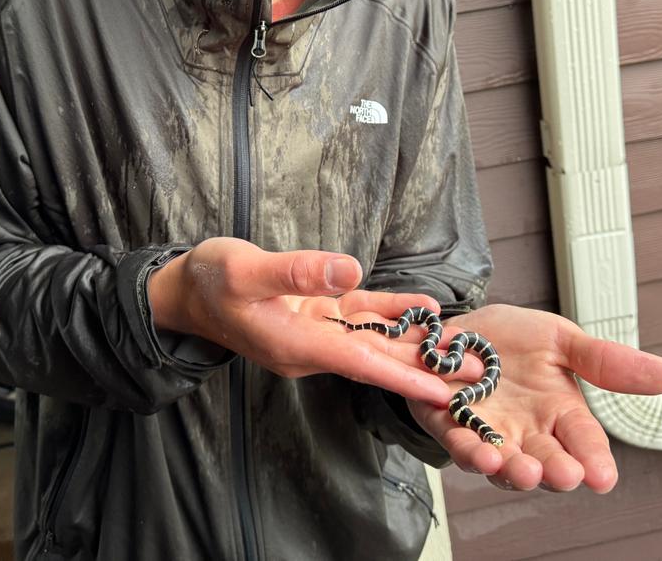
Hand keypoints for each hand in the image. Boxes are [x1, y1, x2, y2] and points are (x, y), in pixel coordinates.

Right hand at [148, 237, 455, 404]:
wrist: (185, 290)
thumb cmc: (209, 281)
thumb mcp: (246, 270)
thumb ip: (297, 271)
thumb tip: (350, 269)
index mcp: (294, 343)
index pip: (359, 363)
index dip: (401, 376)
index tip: (441, 392)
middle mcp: (311, 346)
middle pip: (377, 359)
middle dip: (424, 367)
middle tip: (476, 372)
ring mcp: (316, 332)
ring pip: (374, 340)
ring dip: (416, 343)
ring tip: (463, 348)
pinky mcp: (316, 314)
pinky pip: (361, 316)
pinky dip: (391, 312)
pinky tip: (423, 308)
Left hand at [406, 304, 661, 492]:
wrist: (459, 328)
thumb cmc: (513, 339)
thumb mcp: (562, 340)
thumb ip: (605, 361)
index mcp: (561, 414)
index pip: (585, 443)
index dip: (595, 461)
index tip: (604, 477)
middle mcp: (528, 433)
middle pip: (547, 461)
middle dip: (556, 471)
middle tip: (567, 475)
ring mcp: (488, 433)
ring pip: (503, 463)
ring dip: (512, 471)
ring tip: (523, 472)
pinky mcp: (450, 423)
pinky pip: (458, 443)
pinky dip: (468, 451)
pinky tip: (480, 453)